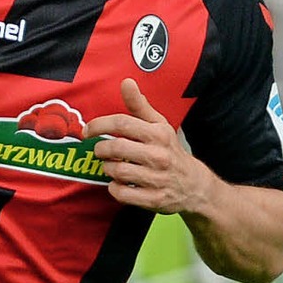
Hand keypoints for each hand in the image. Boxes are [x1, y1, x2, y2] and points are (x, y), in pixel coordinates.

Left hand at [84, 78, 199, 213]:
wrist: (195, 186)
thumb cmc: (171, 150)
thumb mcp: (159, 125)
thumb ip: (139, 105)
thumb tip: (126, 82)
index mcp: (158, 134)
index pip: (122, 123)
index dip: (99, 125)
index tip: (87, 130)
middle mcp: (159, 155)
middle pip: (116, 148)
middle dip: (101, 149)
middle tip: (100, 150)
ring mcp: (157, 179)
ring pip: (117, 171)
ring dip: (107, 168)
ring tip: (111, 165)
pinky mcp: (154, 199)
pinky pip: (122, 193)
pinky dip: (114, 188)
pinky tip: (118, 183)